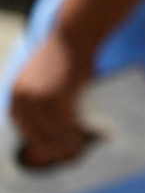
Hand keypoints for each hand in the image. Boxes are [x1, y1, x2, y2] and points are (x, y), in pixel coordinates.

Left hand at [10, 31, 93, 167]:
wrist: (74, 34)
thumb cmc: (67, 54)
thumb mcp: (48, 76)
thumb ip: (50, 96)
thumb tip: (63, 118)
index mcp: (17, 93)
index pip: (22, 127)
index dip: (36, 142)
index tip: (50, 151)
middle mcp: (22, 98)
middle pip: (34, 134)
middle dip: (50, 150)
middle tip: (66, 157)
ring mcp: (38, 98)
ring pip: (50, 133)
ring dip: (63, 147)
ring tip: (76, 154)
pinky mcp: (55, 98)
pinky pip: (63, 125)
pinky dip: (71, 137)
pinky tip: (80, 143)